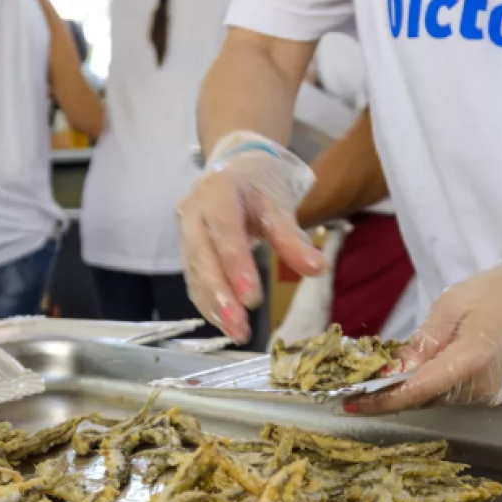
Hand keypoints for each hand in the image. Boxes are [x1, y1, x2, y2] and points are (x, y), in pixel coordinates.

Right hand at [177, 132, 320, 341]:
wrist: (236, 167)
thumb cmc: (259, 184)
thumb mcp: (279, 203)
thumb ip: (293, 237)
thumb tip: (317, 269)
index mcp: (217, 192)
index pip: (224, 231)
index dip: (236, 266)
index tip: (252, 299)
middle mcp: (193, 212)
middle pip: (203, 258)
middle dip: (221, 296)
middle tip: (239, 326)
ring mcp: (185, 232)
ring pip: (195, 274)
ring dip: (215, 307)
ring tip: (237, 333)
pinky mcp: (186, 251)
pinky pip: (194, 281)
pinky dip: (209, 304)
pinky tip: (226, 325)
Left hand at [347, 247, 501, 414]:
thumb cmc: (498, 291)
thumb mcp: (451, 306)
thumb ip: (422, 343)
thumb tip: (391, 372)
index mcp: (472, 360)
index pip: (417, 390)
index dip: (381, 399)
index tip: (350, 402)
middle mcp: (481, 386)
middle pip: (423, 398)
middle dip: (388, 395)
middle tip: (353, 389)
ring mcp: (488, 394)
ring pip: (434, 398)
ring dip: (406, 390)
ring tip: (379, 378)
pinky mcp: (490, 393)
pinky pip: (449, 394)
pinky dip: (427, 386)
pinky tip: (412, 372)